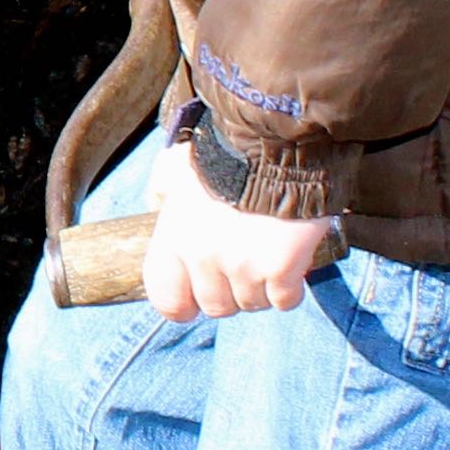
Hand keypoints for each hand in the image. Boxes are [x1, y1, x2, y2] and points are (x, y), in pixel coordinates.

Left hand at [142, 133, 336, 320]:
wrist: (276, 143)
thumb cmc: (226, 152)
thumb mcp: (178, 166)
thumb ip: (163, 189)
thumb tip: (156, 204)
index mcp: (175, 236)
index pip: (166, 297)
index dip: (181, 304)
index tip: (194, 302)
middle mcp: (203, 257)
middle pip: (215, 306)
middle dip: (230, 292)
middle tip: (244, 268)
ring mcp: (243, 266)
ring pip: (252, 304)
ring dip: (262, 288)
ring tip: (270, 259)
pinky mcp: (281, 268)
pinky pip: (285, 300)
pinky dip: (291, 290)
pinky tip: (293, 268)